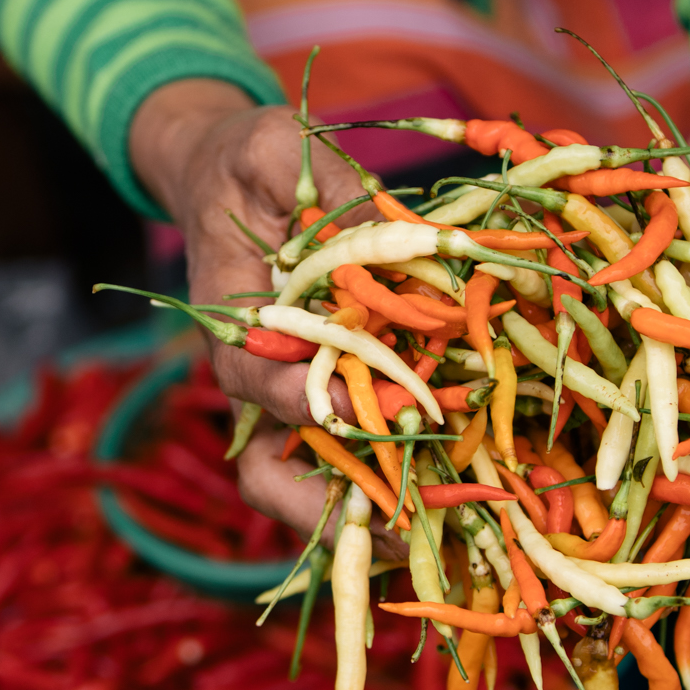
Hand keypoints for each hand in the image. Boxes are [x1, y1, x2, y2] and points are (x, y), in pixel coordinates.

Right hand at [129, 79, 406, 555]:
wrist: (229, 177)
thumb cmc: (250, 161)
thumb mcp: (277, 149)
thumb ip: (327, 190)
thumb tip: (384, 234)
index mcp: (231, 321)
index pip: (256, 381)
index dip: (305, 400)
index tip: (370, 407)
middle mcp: (257, 377)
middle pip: (271, 474)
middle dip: (332, 510)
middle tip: (404, 530)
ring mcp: (289, 397)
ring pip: (314, 486)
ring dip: (371, 517)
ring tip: (441, 540)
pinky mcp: (327, 398)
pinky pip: (354, 459)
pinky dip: (398, 484)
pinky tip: (460, 496)